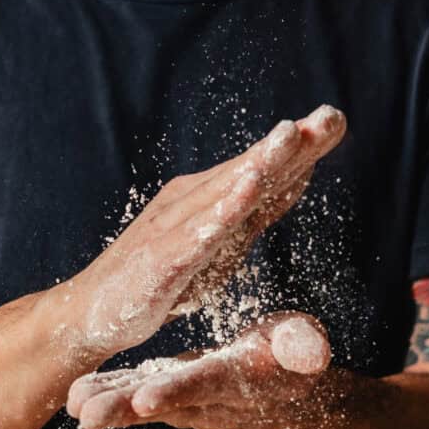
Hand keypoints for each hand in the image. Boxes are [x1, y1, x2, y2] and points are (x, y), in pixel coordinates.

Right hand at [63, 106, 345, 357]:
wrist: (91, 313)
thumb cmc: (157, 279)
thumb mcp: (216, 247)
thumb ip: (253, 215)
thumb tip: (298, 179)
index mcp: (205, 198)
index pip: (260, 170)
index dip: (300, 147)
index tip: (337, 120)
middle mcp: (189, 202)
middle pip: (248, 170)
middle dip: (290, 145)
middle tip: (331, 116)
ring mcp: (174, 228)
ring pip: (224, 192)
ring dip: (259, 163)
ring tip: (292, 136)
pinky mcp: (162, 259)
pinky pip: (196, 234)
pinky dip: (222, 212)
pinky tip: (247, 192)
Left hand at [66, 313, 331, 428]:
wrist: (284, 399)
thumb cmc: (293, 358)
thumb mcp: (305, 346)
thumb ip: (304, 347)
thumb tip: (313, 355)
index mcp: (239, 379)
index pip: (206, 385)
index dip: (178, 392)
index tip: (146, 399)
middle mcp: (208, 398)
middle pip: (162, 404)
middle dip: (125, 410)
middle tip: (87, 416)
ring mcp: (186, 402)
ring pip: (143, 405)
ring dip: (108, 406)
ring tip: (73, 406)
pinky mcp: (171, 395)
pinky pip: (137, 398)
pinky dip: (108, 395)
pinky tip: (76, 396)